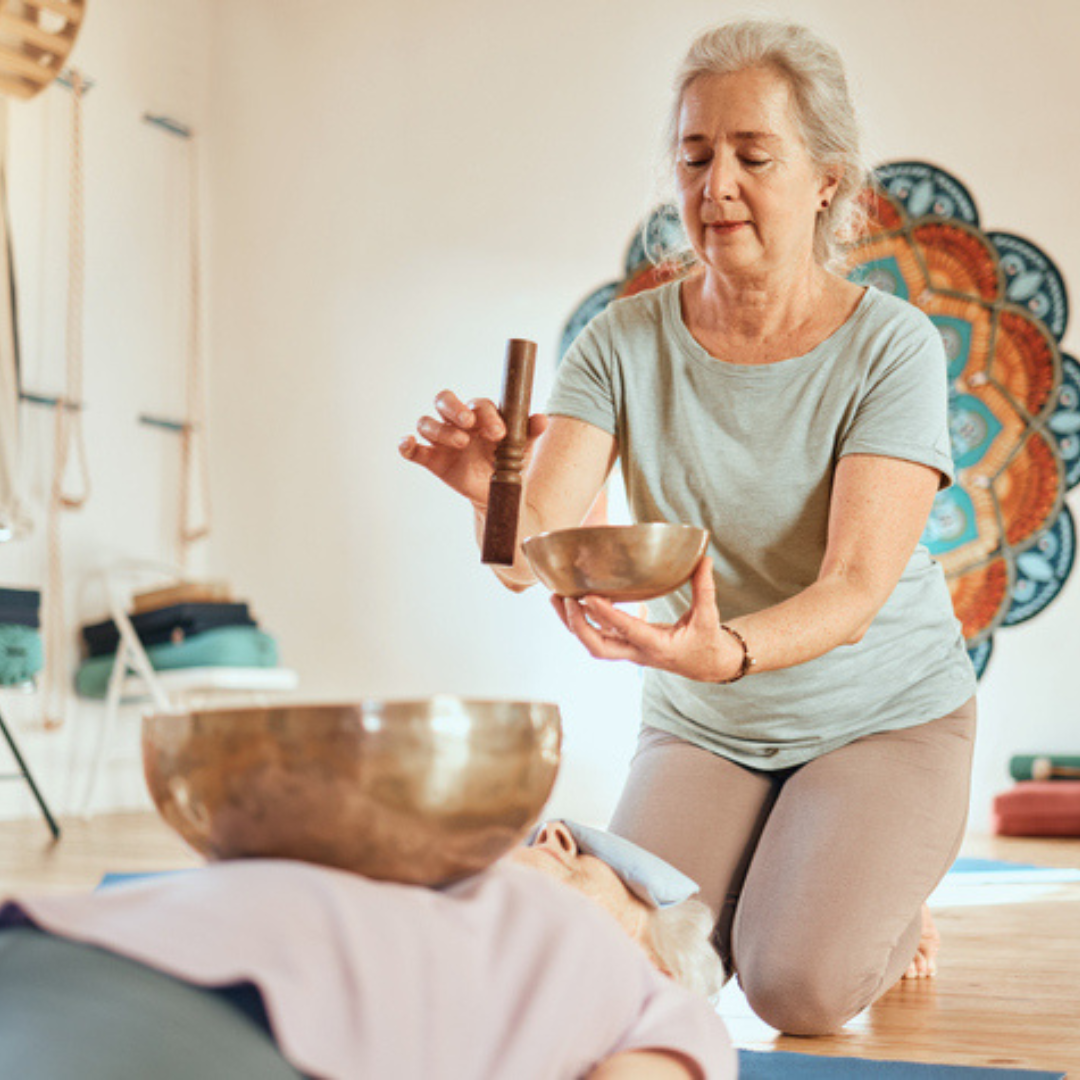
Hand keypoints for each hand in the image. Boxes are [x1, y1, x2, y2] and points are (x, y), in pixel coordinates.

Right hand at [399, 390, 548, 507]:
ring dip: (441, 430)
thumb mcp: (522, 447)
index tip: (499, 433)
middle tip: (469, 423)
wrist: (498, 491)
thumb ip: (529, 431)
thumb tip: (542, 419)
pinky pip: (413, 449)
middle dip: (454, 408)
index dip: (486, 414)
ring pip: (427, 423)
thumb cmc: (508, 461)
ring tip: (461, 443)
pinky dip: (407, 445)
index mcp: (479, 414)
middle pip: (444, 400)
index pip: (477, 404)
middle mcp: (457, 421)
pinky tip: (409, 445)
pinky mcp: (431, 459)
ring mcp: (442, 439)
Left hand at [551, 557, 742, 681]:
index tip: (588, 596)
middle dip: (578, 625)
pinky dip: (581, 620)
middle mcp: (637, 652)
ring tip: (555, 597)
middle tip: (564, 599)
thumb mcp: (709, 617)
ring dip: (571, 623)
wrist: (706, 666)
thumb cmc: (706, 642)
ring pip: (592, 643)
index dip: (606, 615)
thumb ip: (705, 588)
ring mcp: (628, 651)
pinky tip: (570, 601)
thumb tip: (704, 559)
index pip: (626, 631)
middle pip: (598, 647)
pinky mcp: (624, 646)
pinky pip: (596, 636)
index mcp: (657, 646)